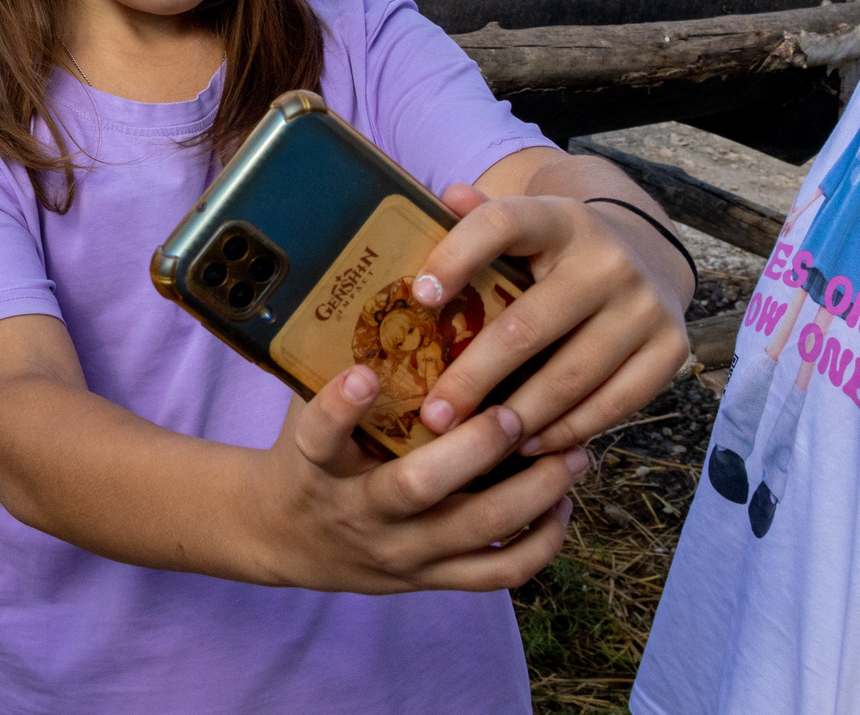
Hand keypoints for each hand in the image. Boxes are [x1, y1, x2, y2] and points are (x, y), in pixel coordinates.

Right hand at [242, 363, 582, 592]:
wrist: (286, 537)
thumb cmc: (308, 456)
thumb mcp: (301, 411)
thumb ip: (332, 365)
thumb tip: (384, 280)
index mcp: (317, 466)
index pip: (319, 438)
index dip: (340, 407)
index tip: (365, 370)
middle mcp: (358, 511)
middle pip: (416, 488)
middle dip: (473, 449)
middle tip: (512, 411)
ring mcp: (399, 551)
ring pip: (473, 531)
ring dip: (531, 492)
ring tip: (572, 454)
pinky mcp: (429, 579)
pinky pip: (497, 573)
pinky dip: (539, 542)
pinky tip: (561, 504)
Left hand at [414, 183, 692, 456]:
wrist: (645, 253)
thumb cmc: (556, 249)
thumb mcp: (523, 223)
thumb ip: (480, 218)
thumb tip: (446, 196)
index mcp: (559, 218)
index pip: (502, 224)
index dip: (456, 257)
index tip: (419, 297)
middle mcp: (608, 260)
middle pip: (529, 326)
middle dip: (474, 377)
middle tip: (434, 415)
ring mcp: (645, 307)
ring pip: (571, 377)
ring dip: (519, 418)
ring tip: (475, 440)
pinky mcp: (671, 348)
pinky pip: (614, 404)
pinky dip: (568, 431)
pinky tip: (528, 445)